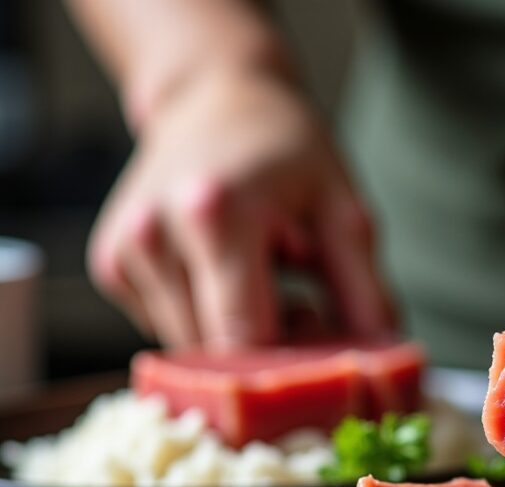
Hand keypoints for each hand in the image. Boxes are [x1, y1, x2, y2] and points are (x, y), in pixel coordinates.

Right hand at [88, 66, 393, 348]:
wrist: (217, 98)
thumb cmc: (289, 153)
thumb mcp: (343, 211)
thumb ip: (365, 292)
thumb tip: (387, 363)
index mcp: (214, 215)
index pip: (244, 338)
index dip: (287, 363)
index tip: (321, 347)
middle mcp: (154, 234)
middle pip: (214, 352)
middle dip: (265, 350)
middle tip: (304, 304)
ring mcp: (124, 253)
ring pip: (189, 348)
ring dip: (235, 336)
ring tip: (267, 279)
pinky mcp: (110, 266)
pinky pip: (169, 328)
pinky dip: (206, 318)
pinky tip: (228, 274)